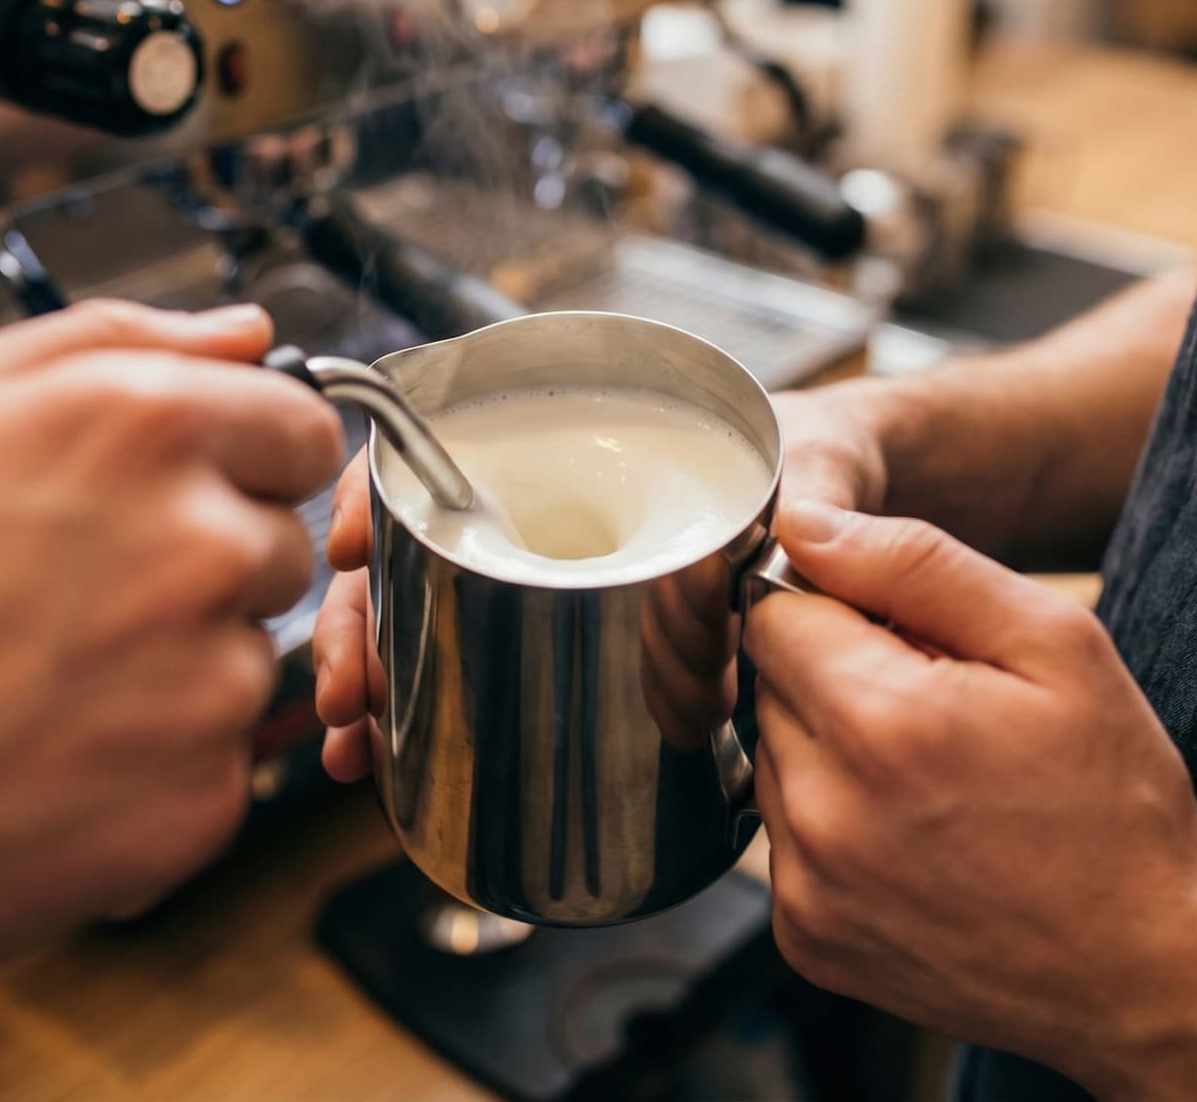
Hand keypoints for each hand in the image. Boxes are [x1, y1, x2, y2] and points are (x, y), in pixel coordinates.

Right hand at [310, 385, 891, 778]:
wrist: (851, 496)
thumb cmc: (819, 450)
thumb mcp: (816, 459)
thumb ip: (817, 497)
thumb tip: (800, 537)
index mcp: (588, 435)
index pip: (446, 442)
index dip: (380, 491)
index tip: (345, 548)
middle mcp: (553, 499)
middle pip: (413, 546)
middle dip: (361, 622)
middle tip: (349, 695)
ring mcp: (554, 567)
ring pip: (425, 610)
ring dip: (379, 678)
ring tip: (355, 749)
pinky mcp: (571, 629)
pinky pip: (474, 658)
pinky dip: (426, 708)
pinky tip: (393, 759)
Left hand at [744, 499, 1196, 1091]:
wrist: (1149, 973)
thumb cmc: (1115, 801)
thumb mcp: (1054, 644)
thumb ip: (915, 564)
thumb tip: (804, 526)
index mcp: (878, 720)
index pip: (772, 610)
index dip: (835, 605)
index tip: (899, 631)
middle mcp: (821, 810)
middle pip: (767, 684)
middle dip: (835, 675)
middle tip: (935, 708)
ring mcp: (805, 887)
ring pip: (769, 760)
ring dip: (827, 750)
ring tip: (929, 779)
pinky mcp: (803, 940)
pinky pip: (779, 842)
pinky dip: (829, 826)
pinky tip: (912, 838)